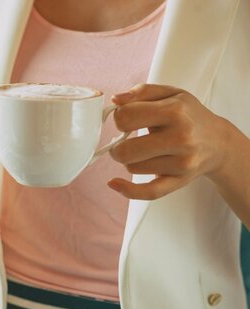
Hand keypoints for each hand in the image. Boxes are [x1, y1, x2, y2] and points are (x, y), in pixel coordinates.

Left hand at [107, 83, 233, 199]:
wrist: (218, 142)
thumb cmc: (189, 117)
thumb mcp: (170, 94)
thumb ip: (142, 92)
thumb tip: (115, 100)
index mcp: (175, 111)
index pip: (126, 117)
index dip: (119, 118)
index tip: (125, 120)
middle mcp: (180, 138)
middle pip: (126, 150)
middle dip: (118, 146)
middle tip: (124, 141)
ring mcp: (181, 162)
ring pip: (132, 167)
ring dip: (131, 160)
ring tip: (143, 151)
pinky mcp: (178, 181)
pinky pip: (148, 192)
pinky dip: (128, 190)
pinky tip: (115, 183)